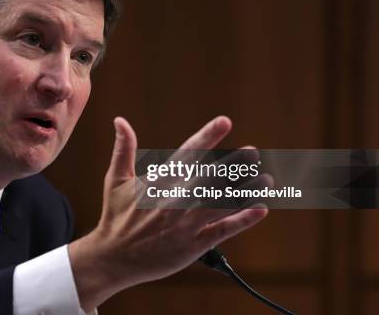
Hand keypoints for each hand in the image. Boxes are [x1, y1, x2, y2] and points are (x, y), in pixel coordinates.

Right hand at [69, 116, 269, 311]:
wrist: (112, 258)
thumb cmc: (115, 216)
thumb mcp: (115, 179)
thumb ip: (123, 148)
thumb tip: (120, 121)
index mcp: (158, 182)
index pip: (188, 154)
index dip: (208, 136)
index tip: (225, 121)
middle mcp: (174, 201)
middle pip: (211, 177)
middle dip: (234, 164)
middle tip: (253, 151)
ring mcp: (184, 224)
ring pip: (222, 203)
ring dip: (246, 190)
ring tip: (265, 179)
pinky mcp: (192, 246)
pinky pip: (222, 231)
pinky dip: (242, 220)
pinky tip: (260, 209)